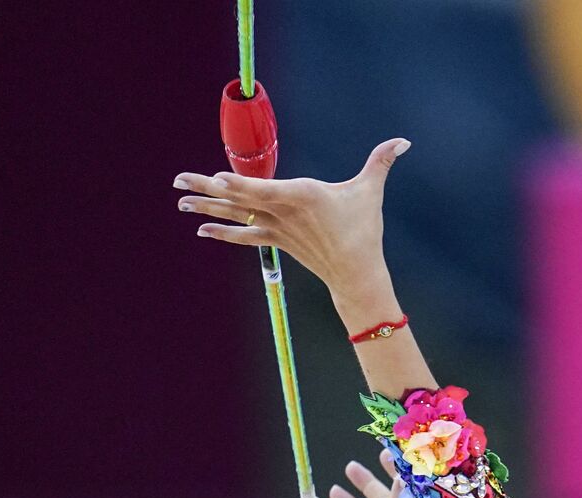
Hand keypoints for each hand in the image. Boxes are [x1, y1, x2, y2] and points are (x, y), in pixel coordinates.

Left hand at [172, 137, 410, 296]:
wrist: (356, 273)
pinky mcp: (278, 240)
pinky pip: (245, 236)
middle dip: (206, 188)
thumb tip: (403, 140)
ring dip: (206, 209)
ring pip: (236, 216)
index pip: (263, 188)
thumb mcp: (370, 191)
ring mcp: (277, 228)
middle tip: (178, 181)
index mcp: (301, 195)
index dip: (237, 184)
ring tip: (180, 202)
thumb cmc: (363, 230)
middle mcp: (283, 212)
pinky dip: (223, 233)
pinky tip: (201, 230)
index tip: (214, 179)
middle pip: (239, 198)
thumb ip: (381, 162)